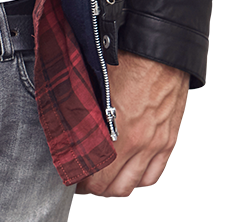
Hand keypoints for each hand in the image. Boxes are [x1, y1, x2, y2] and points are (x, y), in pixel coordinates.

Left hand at [77, 51, 188, 197]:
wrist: (160, 47)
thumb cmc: (126, 58)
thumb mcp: (95, 83)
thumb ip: (84, 110)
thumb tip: (67, 122)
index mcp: (117, 131)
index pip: (95, 174)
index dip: (80, 178)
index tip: (72, 173)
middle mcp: (138, 143)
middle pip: (113, 186)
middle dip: (96, 186)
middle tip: (86, 179)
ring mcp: (156, 143)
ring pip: (133, 184)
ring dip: (116, 186)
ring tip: (105, 179)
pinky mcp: (168, 140)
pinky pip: (154, 174)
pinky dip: (140, 179)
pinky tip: (130, 173)